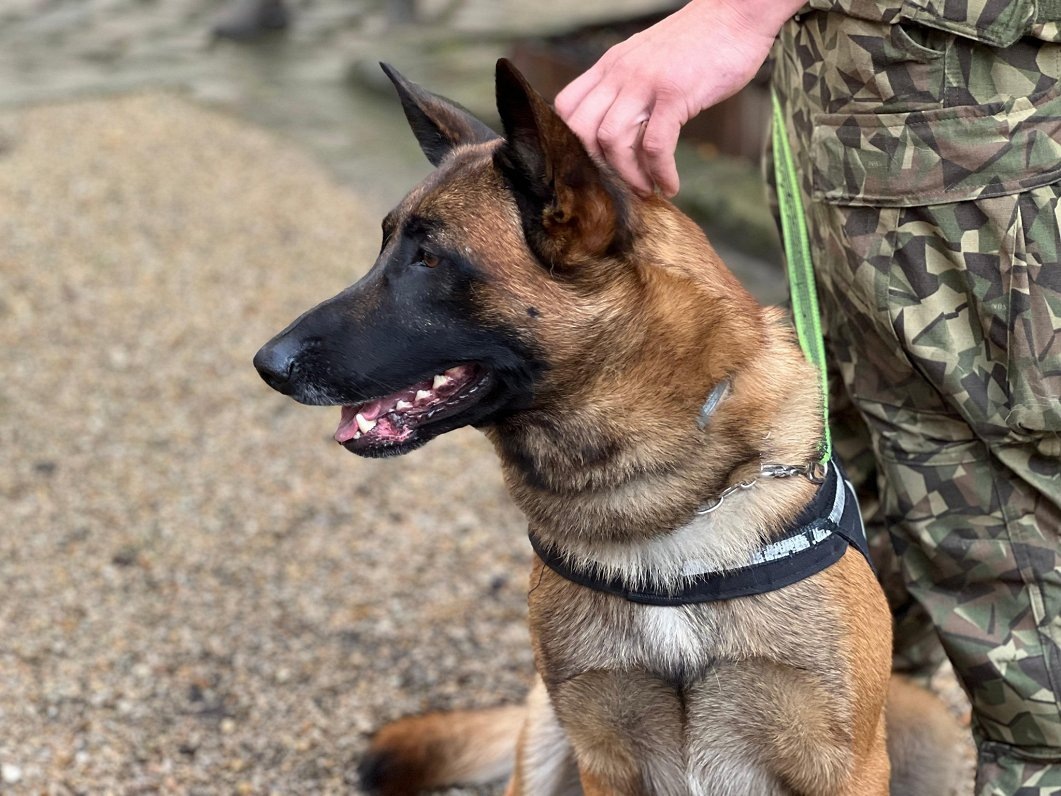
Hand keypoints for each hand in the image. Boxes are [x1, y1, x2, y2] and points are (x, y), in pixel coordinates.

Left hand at [555, 0, 799, 196]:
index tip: (594, 165)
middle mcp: (620, 72)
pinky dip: (660, 172)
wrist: (739, 11)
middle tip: (619, 185)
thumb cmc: (701, 41)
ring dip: (628, 175)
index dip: (572, 143)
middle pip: (581, 130)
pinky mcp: (675, 93)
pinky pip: (655, 145)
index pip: (566, 108)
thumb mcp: (649, 59)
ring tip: (648, 188)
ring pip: (613, 141)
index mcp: (610, 65)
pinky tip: (671, 184)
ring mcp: (645, 82)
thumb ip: (629, 86)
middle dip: (597, 167)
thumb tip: (623, 125)